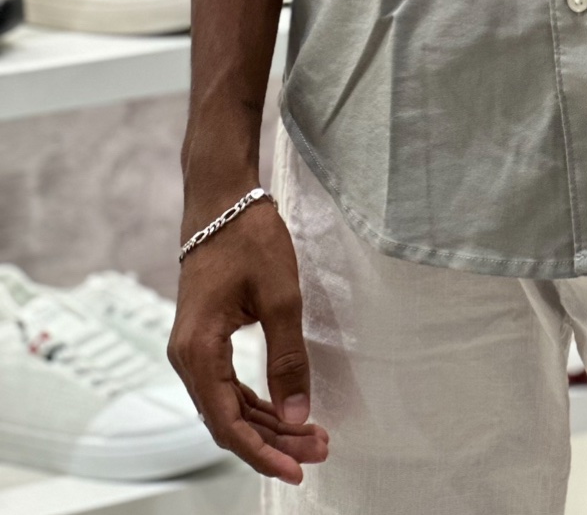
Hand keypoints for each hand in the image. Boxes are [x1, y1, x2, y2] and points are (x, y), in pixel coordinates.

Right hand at [168, 199, 328, 483]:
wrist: (221, 199)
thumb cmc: (248, 238)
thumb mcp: (280, 297)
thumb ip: (287, 359)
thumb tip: (297, 414)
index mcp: (197, 351)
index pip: (228, 422)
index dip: (263, 452)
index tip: (297, 469)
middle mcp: (186, 357)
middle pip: (227, 420)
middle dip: (273, 440)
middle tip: (318, 448)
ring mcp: (192, 348)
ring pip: (228, 405)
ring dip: (267, 423)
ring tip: (311, 434)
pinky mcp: (204, 339)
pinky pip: (227, 385)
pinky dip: (256, 402)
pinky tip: (284, 408)